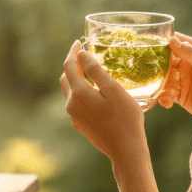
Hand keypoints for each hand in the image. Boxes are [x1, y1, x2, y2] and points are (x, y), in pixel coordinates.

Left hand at [60, 41, 146, 163]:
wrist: (126, 150)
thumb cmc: (125, 118)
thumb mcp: (113, 89)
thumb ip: (95, 70)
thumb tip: (80, 53)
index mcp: (78, 93)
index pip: (69, 66)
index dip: (73, 52)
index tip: (79, 41)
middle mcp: (71, 105)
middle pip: (66, 78)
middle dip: (73, 65)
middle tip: (84, 55)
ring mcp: (75, 117)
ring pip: (70, 92)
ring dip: (76, 79)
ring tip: (88, 72)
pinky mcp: (81, 126)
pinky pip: (76, 104)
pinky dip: (81, 93)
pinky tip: (94, 94)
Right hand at [156, 33, 191, 119]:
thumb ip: (190, 53)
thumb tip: (171, 40)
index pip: (175, 41)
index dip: (163, 43)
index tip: (152, 48)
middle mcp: (186, 62)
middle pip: (165, 59)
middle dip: (161, 67)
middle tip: (165, 75)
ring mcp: (181, 78)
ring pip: (163, 77)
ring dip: (163, 85)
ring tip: (173, 92)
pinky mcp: (178, 94)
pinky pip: (164, 93)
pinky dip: (163, 97)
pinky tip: (169, 102)